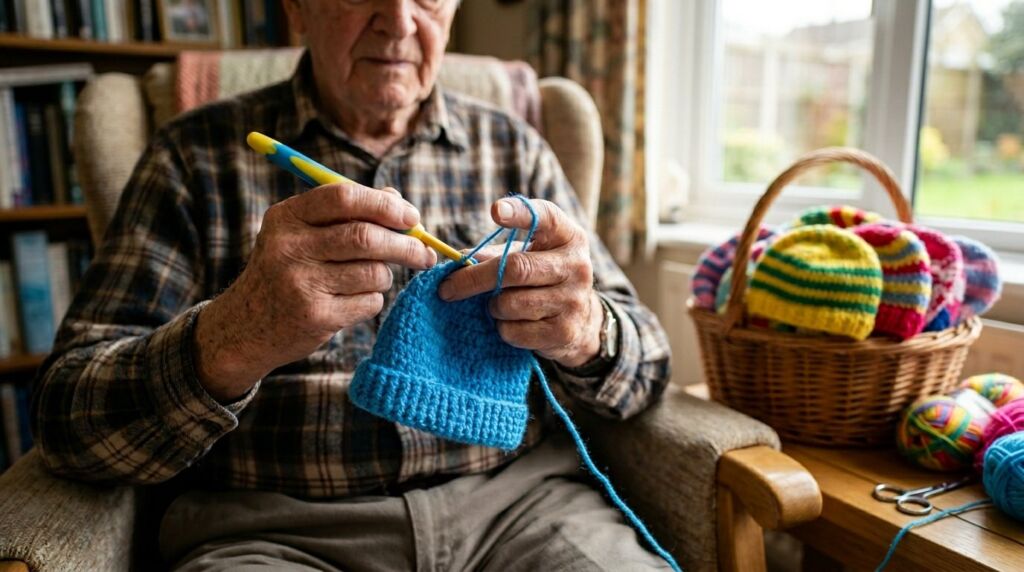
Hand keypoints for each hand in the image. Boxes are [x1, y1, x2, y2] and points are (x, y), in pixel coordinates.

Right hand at [194, 183, 436, 401]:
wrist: (245, 326)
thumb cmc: (287, 270)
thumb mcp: (301, 232)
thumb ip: (346, 212)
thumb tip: (397, 200)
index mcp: (287, 217)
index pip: (344, 197)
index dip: (385, 205)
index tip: (412, 218)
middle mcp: (290, 247)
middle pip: (366, 237)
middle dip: (405, 244)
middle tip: (424, 252)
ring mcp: (301, 283)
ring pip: (374, 272)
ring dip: (385, 275)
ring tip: (370, 278)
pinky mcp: (316, 316)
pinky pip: (370, 302)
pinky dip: (373, 299)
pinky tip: (352, 300)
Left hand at [437, 198, 602, 367]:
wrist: (582, 320)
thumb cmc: (542, 278)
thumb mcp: (527, 256)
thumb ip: (495, 253)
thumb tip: (456, 261)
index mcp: (568, 237)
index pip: (546, 217)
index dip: (520, 213)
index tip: (495, 211)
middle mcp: (576, 265)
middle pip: (515, 268)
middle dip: (474, 279)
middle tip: (447, 288)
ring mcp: (573, 300)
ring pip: (510, 303)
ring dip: (492, 306)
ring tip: (498, 305)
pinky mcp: (564, 332)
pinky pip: (514, 331)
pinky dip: (503, 328)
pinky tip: (513, 322)